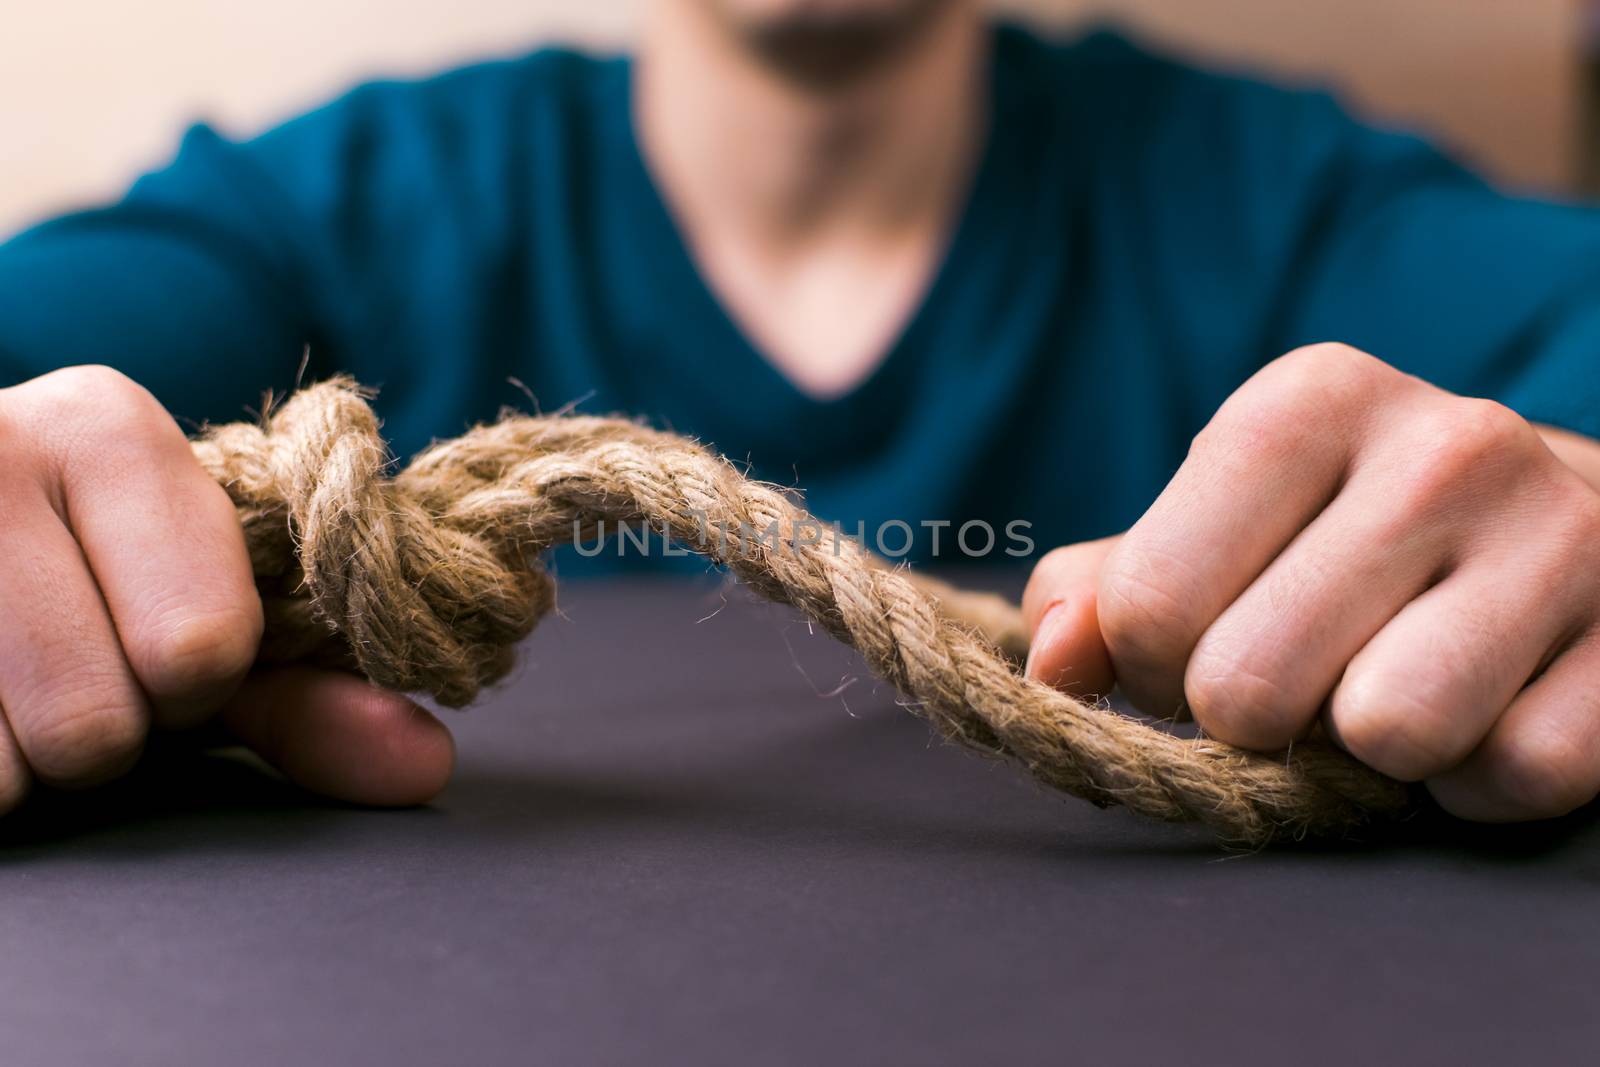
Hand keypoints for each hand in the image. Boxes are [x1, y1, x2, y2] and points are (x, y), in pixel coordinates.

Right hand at [0, 366, 452, 813]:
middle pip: (99, 724)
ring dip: (13, 761)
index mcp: (109, 425)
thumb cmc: (75, 574)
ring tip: (1, 678)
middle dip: (100, 730)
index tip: (157, 639)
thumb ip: (305, 690)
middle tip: (64, 664)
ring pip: (4, 766)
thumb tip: (425, 762)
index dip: (194, 680)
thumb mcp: (192, 618)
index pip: (205, 643)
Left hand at [1023, 343, 1599, 821]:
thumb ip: (1106, 592)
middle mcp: (1444, 443)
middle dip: (1254, 721)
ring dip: (1371, 754)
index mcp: (1308, 401)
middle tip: (1300, 683)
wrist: (1567, 526)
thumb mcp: (1217, 531)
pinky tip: (1488, 710)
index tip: (1201, 651)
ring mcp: (1562, 533)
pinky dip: (1478, 782)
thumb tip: (1052, 667)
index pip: (1150, 603)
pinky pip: (1512, 776)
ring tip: (1394, 688)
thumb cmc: (1347, 538)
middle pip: (1248, 686)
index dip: (1151, 669)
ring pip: (1389, 735)